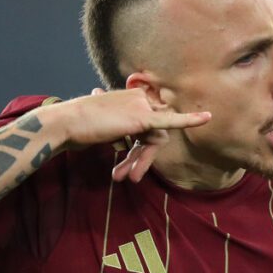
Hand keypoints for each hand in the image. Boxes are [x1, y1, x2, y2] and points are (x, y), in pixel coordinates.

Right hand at [45, 85, 210, 182]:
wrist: (66, 123)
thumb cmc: (78, 128)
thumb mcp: (103, 128)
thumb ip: (120, 131)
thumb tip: (127, 141)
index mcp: (129, 97)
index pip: (146, 123)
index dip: (139, 145)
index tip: (127, 159)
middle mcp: (138, 98)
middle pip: (153, 132)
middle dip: (141, 156)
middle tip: (125, 174)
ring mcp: (141, 106)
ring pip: (154, 139)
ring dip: (140, 161)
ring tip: (122, 175)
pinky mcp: (142, 118)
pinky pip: (171, 121)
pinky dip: (189, 120)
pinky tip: (206, 117)